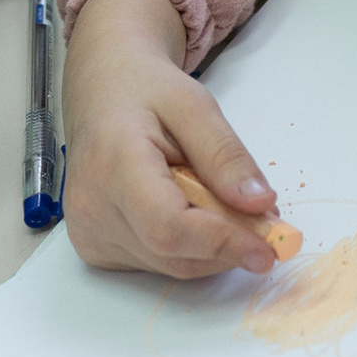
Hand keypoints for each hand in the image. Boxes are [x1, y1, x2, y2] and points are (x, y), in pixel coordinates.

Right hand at [61, 0, 282, 277]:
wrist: (101, 92)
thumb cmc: (146, 91)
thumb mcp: (194, 105)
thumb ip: (226, 156)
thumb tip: (261, 207)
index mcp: (113, 163)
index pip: (168, 226)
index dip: (222, 243)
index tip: (268, 249)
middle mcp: (91, 207)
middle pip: (172, 253)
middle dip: (227, 247)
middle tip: (263, 223)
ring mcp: (88, 232)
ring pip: (168, 265)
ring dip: (210, 249)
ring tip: (224, 206)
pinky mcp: (92, 247)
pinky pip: (154, 263)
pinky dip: (186, 249)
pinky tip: (188, 211)